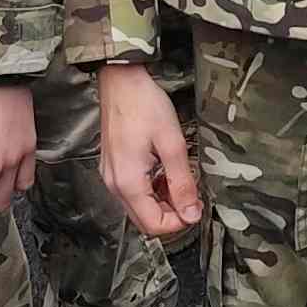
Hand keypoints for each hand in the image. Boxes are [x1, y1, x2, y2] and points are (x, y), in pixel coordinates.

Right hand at [97, 63, 203, 235]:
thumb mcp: (172, 144)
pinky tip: (163, 172)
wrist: (121, 81)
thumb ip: (182, 183)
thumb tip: (191, 213)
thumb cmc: (144, 105)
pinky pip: (132, 192)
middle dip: (171, 214)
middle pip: (144, 220)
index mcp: (128, 181)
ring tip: (178, 179)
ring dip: (162, 202)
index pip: (154, 225)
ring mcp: (111, 176)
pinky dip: (151, 190)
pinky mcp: (112, 167)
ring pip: (139, 208)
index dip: (179, 222)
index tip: (196, 207)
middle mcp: (114, 184)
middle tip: (191, 195)